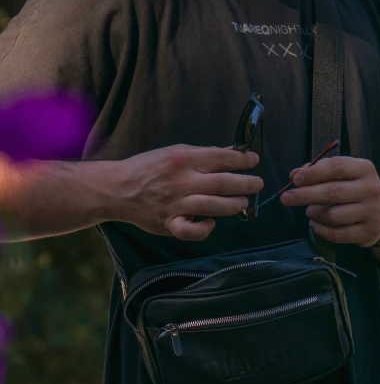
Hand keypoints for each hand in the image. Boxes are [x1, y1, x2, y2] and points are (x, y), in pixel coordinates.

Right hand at [117, 145, 262, 240]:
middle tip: (258, 184)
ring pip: (213, 206)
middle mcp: (182, 181)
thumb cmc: (149, 168)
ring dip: (234, 205)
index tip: (254, 161)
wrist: (118, 188)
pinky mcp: (169, 223)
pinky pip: (192, 231)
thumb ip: (203, 155)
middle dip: (246, 184)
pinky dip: (205, 229)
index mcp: (184, 159)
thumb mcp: (175, 152)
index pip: (221, 158)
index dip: (242, 160)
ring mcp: (176, 204)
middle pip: (223, 183)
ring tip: (243, 203)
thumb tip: (232, 152)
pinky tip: (211, 224)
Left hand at [281, 156, 379, 247]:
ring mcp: (371, 212)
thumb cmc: (354, 189)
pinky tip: (314, 225)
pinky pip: (337, 234)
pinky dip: (320, 230)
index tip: (295, 180)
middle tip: (285, 198)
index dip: (314, 173)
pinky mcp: (367, 233)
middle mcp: (371, 189)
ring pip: (333, 216)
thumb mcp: (342, 175)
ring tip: (309, 212)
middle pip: (333, 192)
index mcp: (365, 169)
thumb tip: (294, 175)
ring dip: (314, 214)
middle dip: (305, 195)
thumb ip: (318, 171)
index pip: (337, 167)